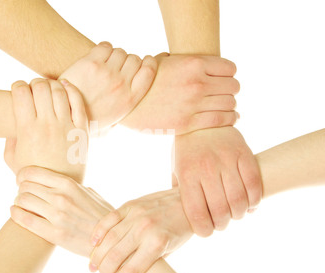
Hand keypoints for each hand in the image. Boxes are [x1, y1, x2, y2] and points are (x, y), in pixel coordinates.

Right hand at [4, 79, 87, 182]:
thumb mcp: (12, 158)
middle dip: (34, 83)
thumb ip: (8, 137)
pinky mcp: (82, 129)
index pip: (20, 92)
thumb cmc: (34, 174)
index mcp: (28, 130)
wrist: (59, 188)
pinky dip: (71, 89)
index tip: (18, 90)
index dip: (17, 86)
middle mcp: (48, 125)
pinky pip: (78, 101)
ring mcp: (67, 126)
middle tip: (34, 89)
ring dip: (51, 84)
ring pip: (59, 90)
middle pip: (40, 87)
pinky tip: (65, 87)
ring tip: (48, 89)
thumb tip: (11, 119)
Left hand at [10, 166, 113, 257]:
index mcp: (69, 184)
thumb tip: (54, 181)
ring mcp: (57, 215)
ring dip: (18, 201)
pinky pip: (25, 220)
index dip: (22, 174)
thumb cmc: (100, 214)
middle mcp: (61, 197)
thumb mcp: (88, 193)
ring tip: (21, 204)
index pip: (33, 172)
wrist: (109, 238)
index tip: (21, 179)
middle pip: (25, 186)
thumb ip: (70, 186)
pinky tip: (15, 212)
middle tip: (23, 193)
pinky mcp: (54, 233)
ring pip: (22, 200)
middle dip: (21, 189)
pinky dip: (15, 214)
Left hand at [60, 42, 157, 131]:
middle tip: (118, 66)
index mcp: (130, 99)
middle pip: (134, 59)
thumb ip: (122, 115)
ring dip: (115, 55)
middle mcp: (121, 85)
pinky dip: (104, 48)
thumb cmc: (86, 122)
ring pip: (120, 52)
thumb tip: (127, 116)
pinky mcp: (91, 63)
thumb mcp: (110, 125)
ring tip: (106, 63)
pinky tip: (98, 56)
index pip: (149, 70)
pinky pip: (105, 46)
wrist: (63, 114)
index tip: (144, 61)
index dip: (149, 62)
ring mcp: (106, 73)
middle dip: (128, 61)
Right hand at [89, 188, 191, 272]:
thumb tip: (126, 270)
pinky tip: (94, 243)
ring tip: (94, 264)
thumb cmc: (179, 230)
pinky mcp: (130, 205)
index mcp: (158, 244)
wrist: (187, 202)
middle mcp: (145, 229)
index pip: (131, 270)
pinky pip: (109, 219)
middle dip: (105, 269)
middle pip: (115, 255)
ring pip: (109, 238)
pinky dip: (98, 232)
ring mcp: (136, 215)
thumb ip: (148, 258)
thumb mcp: (169, 249)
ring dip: (98, 254)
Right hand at [122, 53, 239, 134]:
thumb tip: (194, 59)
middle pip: (233, 86)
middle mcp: (197, 83)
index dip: (229, 74)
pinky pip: (221, 120)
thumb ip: (182, 59)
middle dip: (231, 90)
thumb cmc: (145, 82)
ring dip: (231, 105)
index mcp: (193, 64)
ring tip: (228, 106)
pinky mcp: (189, 123)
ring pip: (230, 103)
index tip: (225, 79)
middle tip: (226, 93)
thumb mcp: (162, 62)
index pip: (230, 68)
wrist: (129, 105)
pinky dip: (230, 118)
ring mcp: (193, 104)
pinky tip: (230, 117)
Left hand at [174, 127, 262, 236]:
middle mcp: (207, 168)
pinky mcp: (244, 154)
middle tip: (221, 223)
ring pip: (240, 201)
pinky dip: (254, 201)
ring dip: (239, 214)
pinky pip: (255, 185)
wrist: (203, 119)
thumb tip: (183, 216)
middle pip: (221, 211)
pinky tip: (249, 204)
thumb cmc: (188, 149)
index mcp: (188, 174)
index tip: (207, 231)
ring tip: (235, 214)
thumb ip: (180, 192)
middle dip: (222, 224)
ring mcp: (227, 160)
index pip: (197, 213)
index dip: (204, 230)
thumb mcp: (176, 169)